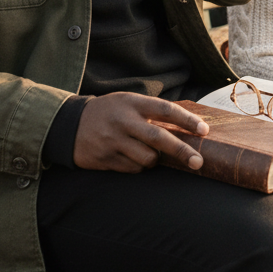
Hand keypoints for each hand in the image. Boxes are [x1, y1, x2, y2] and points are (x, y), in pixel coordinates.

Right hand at [73, 93, 208, 172]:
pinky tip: (130, 157)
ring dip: (154, 160)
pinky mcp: (105, 159)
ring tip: (147, 152)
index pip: (165, 110)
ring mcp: (113, 141)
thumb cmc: (109, 112)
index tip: (204, 131)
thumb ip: (152, 111)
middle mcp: (123, 121)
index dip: (187, 121)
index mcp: (132, 103)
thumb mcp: (128, 102)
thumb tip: (187, 125)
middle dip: (182, 151)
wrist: (69, 124)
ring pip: (147, 159)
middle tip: (198, 162)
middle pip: (159, 138)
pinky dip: (138, 166)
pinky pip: (133, 169)